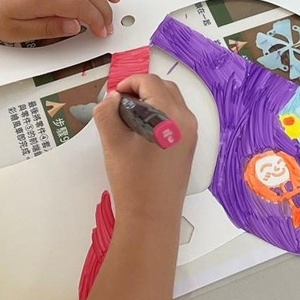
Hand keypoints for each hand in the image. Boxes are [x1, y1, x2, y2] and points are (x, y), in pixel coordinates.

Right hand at [92, 75, 197, 225]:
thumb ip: (108, 112)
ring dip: (150, 100)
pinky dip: (158, 114)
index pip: (150, 82)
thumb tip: (113, 99)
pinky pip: (175, 118)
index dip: (128, 82)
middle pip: (164, 88)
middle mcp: (187, 120)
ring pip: (171, 102)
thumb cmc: (132, 179)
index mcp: (171, 115)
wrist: (151, 217)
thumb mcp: (113, 142)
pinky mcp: (188, 147)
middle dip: (140, 89)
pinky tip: (140, 131)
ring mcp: (191, 134)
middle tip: (118, 103)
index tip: (112, 96)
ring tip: (126, 117)